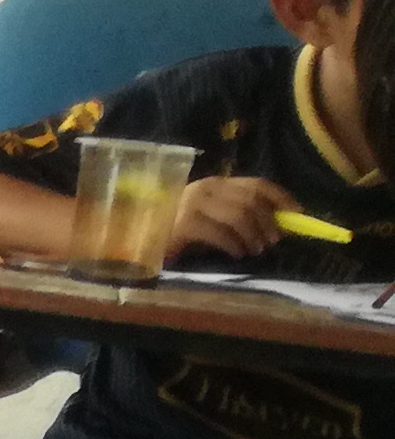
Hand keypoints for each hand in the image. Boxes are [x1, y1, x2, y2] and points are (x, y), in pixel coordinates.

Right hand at [175, 176, 295, 258]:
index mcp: (217, 184)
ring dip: (253, 236)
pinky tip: (237, 254)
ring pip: (239, 216)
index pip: (257, 184)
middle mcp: (206, 189)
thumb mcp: (213, 216)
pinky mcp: (184, 224)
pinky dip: (234, 245)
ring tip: (255, 251)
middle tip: (273, 242)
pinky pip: (220, 233)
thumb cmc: (180, 229)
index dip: (281, 198)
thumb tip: (277, 223)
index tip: (297, 214)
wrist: (141, 238)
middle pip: (251, 201)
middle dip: (268, 223)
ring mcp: (193, 205)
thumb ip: (238, 213)